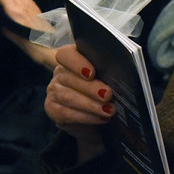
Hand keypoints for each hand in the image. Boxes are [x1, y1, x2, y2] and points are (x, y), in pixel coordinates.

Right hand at [44, 44, 112, 161]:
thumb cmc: (101, 92)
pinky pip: (66, 113)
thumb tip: (122, 74)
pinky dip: (85, 117)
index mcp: (72, 59)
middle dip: (90, 87)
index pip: (66, 54)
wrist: (93, 119)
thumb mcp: (106, 78)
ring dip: (90, 104)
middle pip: (69, 77)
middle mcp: (60, 73)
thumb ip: (108, 72)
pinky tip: (100, 118)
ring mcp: (54, 91)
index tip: (92, 73)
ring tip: (108, 110)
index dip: (77, 63)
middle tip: (108, 95)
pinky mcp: (52, 109)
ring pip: (68, 96)